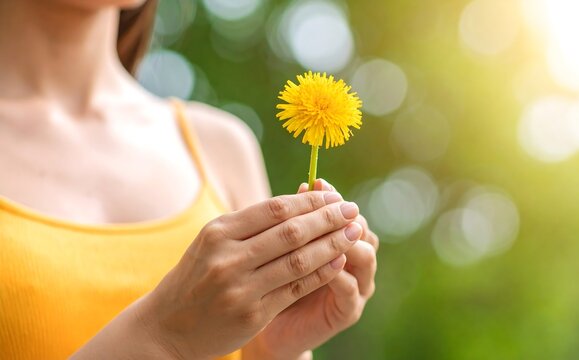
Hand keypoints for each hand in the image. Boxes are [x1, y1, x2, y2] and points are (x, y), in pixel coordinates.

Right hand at [134, 191, 361, 358]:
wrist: (166, 328)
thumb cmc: (196, 278)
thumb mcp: (212, 242)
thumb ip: (250, 224)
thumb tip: (300, 202)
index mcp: (219, 232)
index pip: (275, 209)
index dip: (310, 201)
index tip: (334, 196)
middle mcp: (228, 258)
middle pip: (291, 232)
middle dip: (328, 218)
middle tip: (353, 210)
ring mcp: (240, 288)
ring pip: (299, 260)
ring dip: (333, 244)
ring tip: (355, 233)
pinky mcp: (252, 315)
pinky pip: (296, 288)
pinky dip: (321, 273)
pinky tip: (339, 261)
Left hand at [244, 179, 378, 359]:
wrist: (271, 330)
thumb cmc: (275, 281)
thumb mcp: (284, 248)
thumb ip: (296, 221)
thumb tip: (305, 184)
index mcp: (342, 242)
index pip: (347, 212)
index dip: (333, 196)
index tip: (317, 181)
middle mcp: (356, 261)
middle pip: (363, 229)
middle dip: (343, 214)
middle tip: (326, 204)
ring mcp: (357, 286)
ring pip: (366, 255)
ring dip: (347, 241)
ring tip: (327, 231)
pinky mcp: (349, 311)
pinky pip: (351, 288)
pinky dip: (338, 274)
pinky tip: (323, 264)